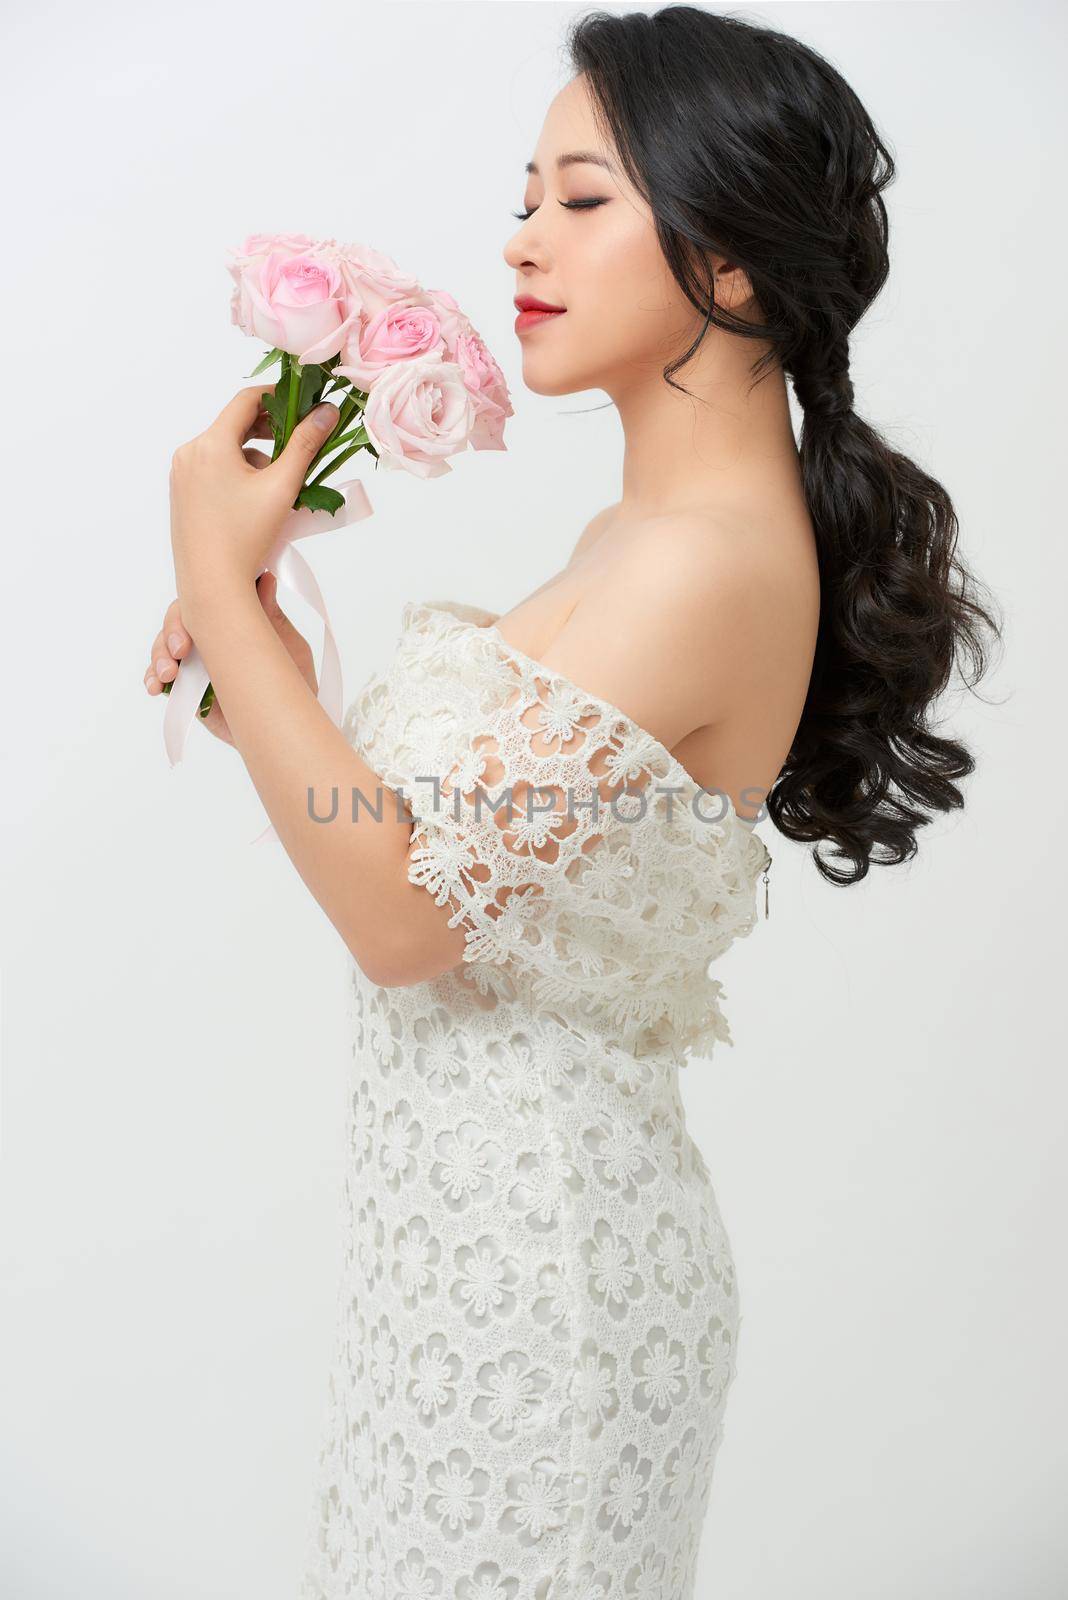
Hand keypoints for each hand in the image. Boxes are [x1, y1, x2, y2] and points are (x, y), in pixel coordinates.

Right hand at [144, 571, 317, 746]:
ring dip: (159, 656)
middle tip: (180, 651)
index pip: (202, 601)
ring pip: (164, 648)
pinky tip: (155, 686)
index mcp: (231, 620)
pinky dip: (153, 680)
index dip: (192, 604)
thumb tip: (266, 577)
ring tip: (167, 674)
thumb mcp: (289, 647)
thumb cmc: (297, 682)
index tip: (196, 616)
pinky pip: (163, 681)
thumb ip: (272, 615)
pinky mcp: (188, 691)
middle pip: (177, 622)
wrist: (293, 724)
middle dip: (171, 633)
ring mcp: (196, 664)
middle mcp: (209, 638)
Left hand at [168, 381, 338, 619]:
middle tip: (298, 446)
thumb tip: (327, 411)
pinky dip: (236, 475)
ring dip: (255, 459)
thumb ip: (306, 444)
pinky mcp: (181, 494)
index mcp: (210, 444)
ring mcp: (181, 475)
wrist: (212, 586)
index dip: (278, 397)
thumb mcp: (282, 487)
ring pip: (226, 451)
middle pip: (234, 425)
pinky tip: (254, 503)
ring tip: (278, 488)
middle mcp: (189, 453)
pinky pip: (213, 470)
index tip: (302, 405)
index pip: (246, 401)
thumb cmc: (246, 537)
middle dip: (269, 433)